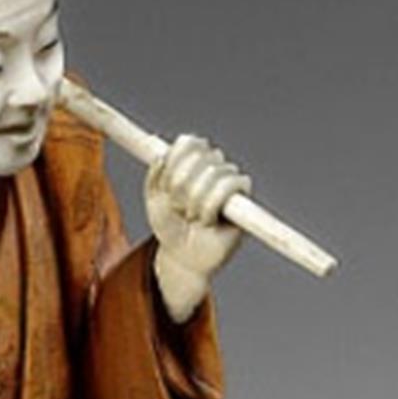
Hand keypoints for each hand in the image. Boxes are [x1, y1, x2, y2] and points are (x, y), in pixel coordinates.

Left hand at [142, 130, 250, 318]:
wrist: (184, 256)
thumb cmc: (171, 227)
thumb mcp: (154, 199)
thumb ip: (155, 175)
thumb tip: (163, 156)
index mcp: (190, 162)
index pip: (188, 142)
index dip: (176, 159)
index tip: (166, 186)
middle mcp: (212, 167)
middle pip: (200, 156)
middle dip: (182, 186)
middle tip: (177, 208)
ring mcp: (228, 182)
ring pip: (215, 171)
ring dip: (196, 199)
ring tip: (192, 217)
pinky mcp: (244, 198)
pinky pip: (234, 184)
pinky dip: (214, 204)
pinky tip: (208, 220)